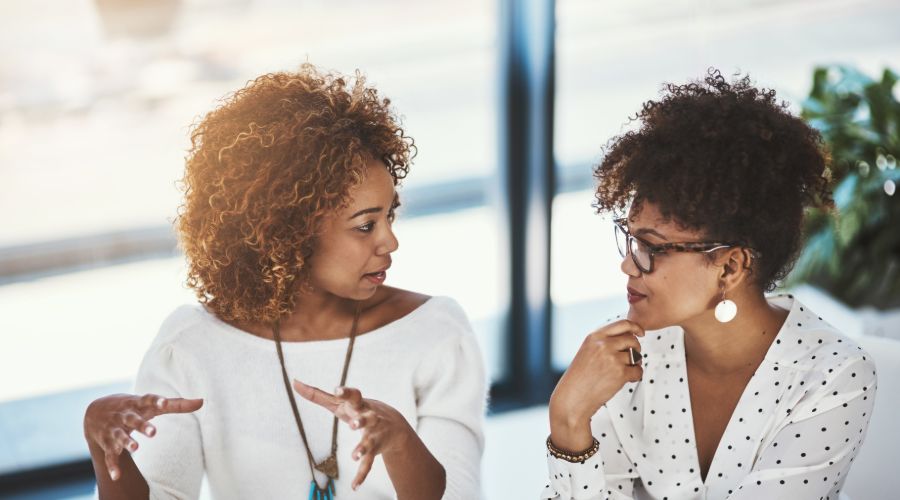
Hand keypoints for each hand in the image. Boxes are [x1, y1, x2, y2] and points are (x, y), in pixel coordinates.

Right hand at [83, 393, 203, 480]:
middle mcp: (125, 416)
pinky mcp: (107, 443)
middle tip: (153, 432)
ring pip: (120, 436)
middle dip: (142, 425)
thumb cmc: (134, 406)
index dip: (156, 401)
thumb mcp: (152, 404)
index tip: (164, 404)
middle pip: (133, 420)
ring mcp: (115, 429)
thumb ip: (177, 404)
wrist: (95, 411)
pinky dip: (112, 466)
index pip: (148, 400)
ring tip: (136, 448)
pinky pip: (109, 456)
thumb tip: (202, 402)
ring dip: (127, 442)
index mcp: (138, 404)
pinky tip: (117, 476)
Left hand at [293, 380, 413, 490]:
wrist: (394, 426)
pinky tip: (355, 486)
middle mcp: (369, 418)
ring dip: (362, 448)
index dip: (346, 393)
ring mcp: (373, 434)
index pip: (354, 396)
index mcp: (359, 404)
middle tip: (353, 425)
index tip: (337, 390)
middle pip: (367, 418)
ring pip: (369, 441)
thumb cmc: (359, 410)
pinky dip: (362, 475)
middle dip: (361, 421)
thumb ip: (317, 395)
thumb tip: (295, 383)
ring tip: (354, 456)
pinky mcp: (375, 450)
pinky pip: (369, 463)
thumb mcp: (340, 403)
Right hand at [549, 320, 643, 449]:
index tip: (641, 333)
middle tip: (632, 358)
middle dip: (636, 348)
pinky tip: (625, 380)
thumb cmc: (579, 378)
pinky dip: (635, 376)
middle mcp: (604, 345)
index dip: (635, 327)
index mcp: (594, 336)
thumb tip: (630, 338)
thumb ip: (604, 342)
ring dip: (635, 364)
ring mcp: (612, 359)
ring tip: (623, 372)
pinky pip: (638, 371)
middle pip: (632, 340)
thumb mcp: (587, 351)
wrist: (572, 398)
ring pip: (636, 356)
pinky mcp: (620, 374)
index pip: (623, 324)